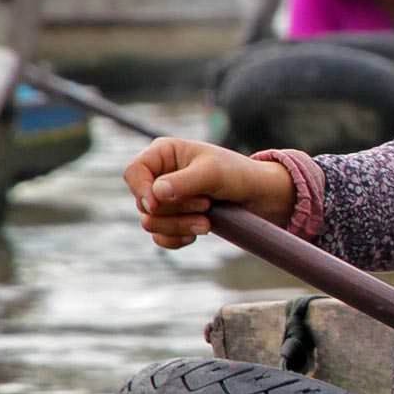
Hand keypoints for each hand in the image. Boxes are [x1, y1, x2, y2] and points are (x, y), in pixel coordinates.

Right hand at [121, 137, 296, 247]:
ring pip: (151, 223)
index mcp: (164, 154)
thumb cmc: (237, 175)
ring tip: (207, 221)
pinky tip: (198, 233)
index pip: (134, 172)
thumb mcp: (213, 173)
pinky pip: (160, 237)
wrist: (259, 197)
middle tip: (206, 204)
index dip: (140, 190)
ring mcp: (165, 200)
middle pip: (143, 203)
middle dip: (175, 210)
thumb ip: (184, 182)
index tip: (156, 204)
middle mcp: (160, 175)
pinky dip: (177, 239)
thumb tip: (155, 195)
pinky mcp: (173, 220)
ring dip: (179, 225)